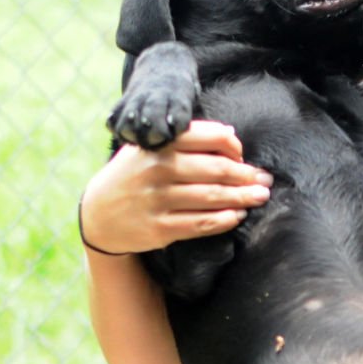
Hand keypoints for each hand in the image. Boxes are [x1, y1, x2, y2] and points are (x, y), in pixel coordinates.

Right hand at [80, 120, 270, 255]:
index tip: (242, 155)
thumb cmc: (133, 175)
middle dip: (247, 175)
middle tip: (265, 180)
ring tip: (260, 196)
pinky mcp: (159, 228)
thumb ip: (185, 138)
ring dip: (243, 197)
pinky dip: (225, 219)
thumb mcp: (148, 148)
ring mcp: (158, 200)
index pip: (210, 137)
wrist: (97, 215)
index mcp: (159, 144)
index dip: (234, 146)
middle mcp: (158, 169)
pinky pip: (202, 223)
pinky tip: (237, 215)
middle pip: (218, 170)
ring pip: (213, 198)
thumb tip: (231, 135)